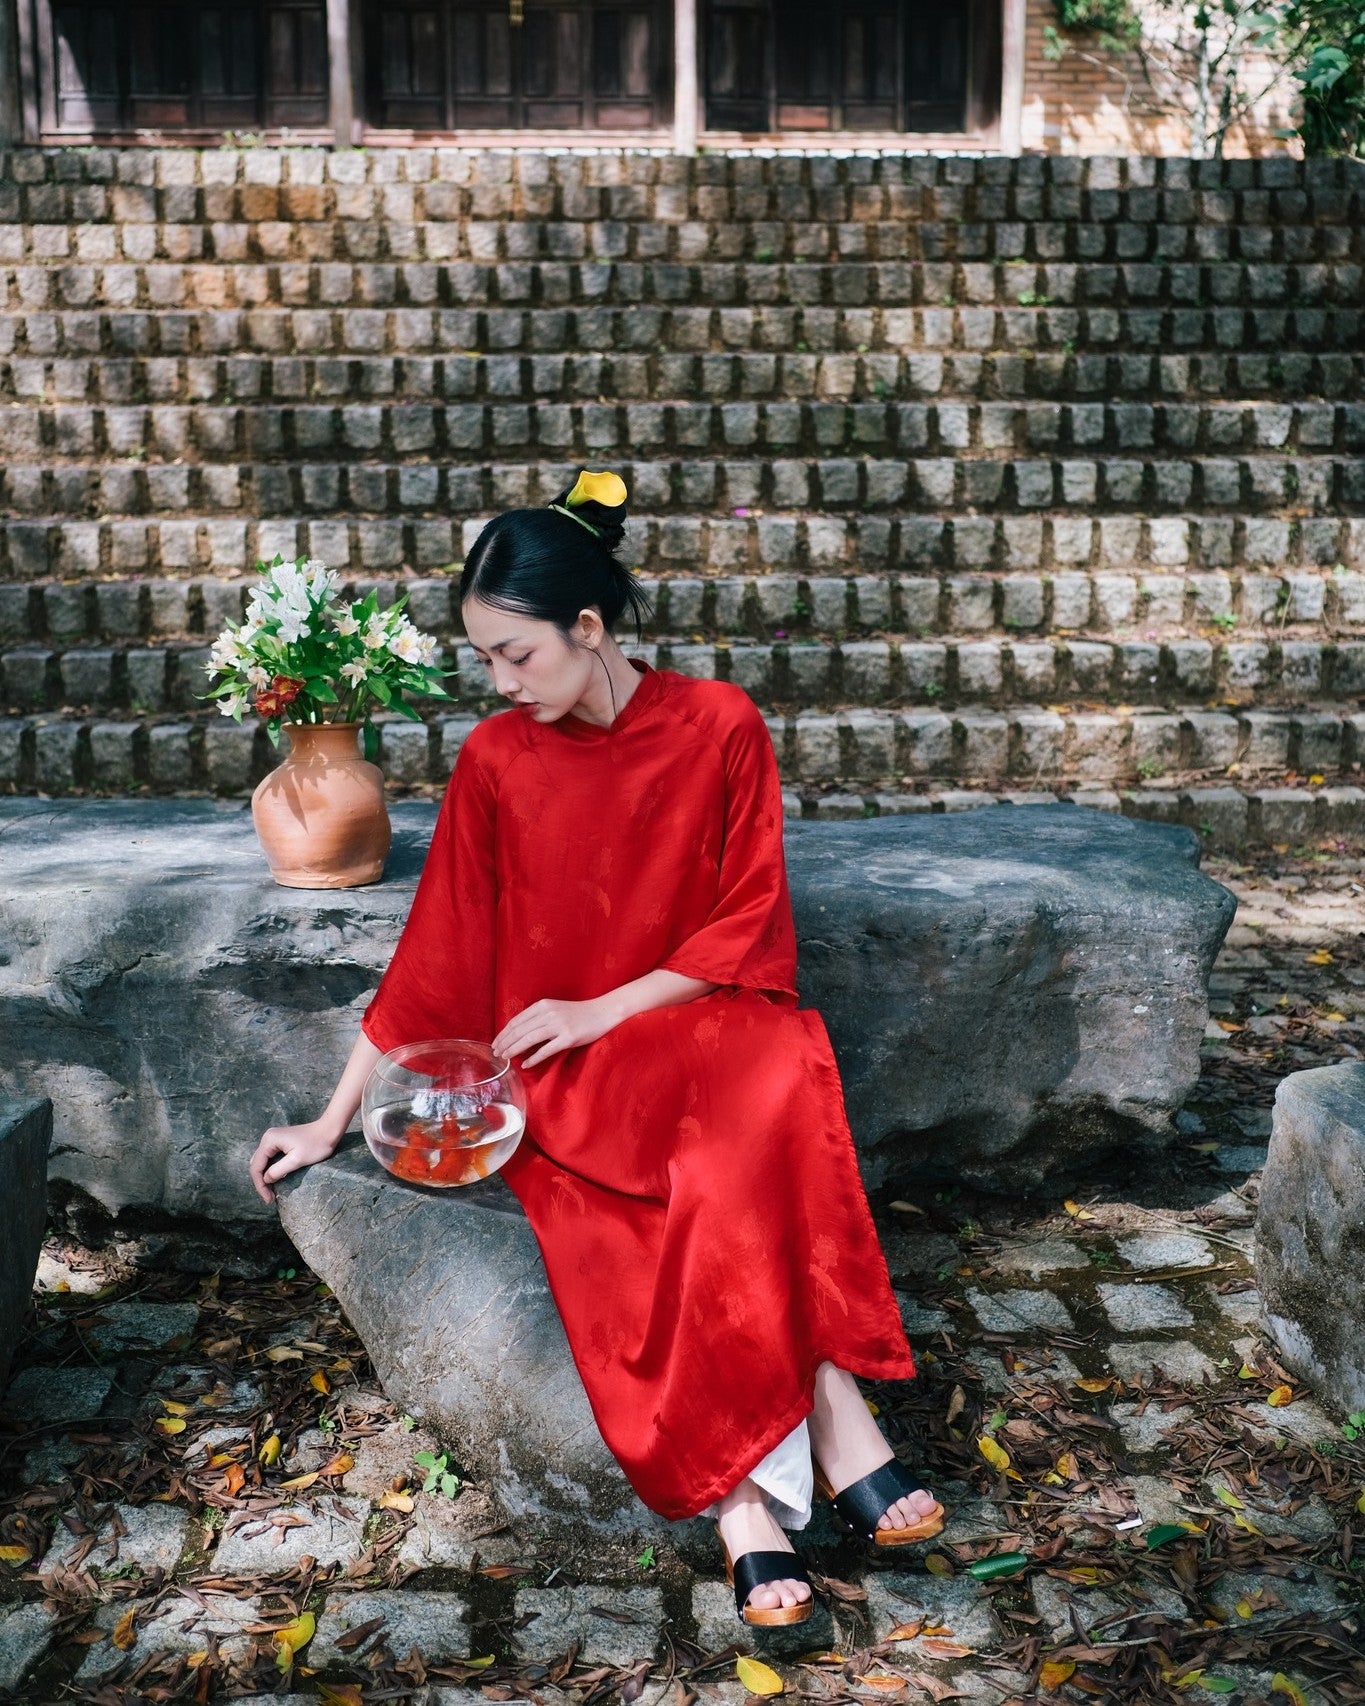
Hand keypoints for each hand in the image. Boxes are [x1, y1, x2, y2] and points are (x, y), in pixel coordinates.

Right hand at [250, 1120, 341, 1204]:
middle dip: (261, 1182)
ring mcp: (273, 1139)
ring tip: (271, 1192)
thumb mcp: (297, 1160)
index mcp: (269, 1140)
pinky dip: (270, 1170)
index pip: (256, 1166)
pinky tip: (275, 1179)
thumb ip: (278, 1170)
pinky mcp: (280, 1142)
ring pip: (262, 1162)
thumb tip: (266, 1179)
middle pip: (257, 1164)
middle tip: (269, 1198)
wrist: (329, 1130)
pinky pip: (270, 1159)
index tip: (269, 1199)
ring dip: (265, 1177)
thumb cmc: (315, 1145)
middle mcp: (267, 1138)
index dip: (260, 1185)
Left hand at [492, 996, 617, 1068]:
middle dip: (504, 1044)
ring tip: (505, 1058)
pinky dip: (533, 1058)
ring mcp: (559, 1025)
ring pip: (528, 1040)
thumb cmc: (577, 1014)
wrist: (602, 1012)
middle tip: (496, 1054)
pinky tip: (525, 1064)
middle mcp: (548, 1013)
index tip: (495, 1044)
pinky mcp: (568, 1038)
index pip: (516, 1021)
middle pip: (519, 1031)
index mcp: (542, 1005)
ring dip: (514, 1050)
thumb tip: (518, 1036)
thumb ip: (538, 1019)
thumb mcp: (555, 1009)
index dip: (503, 1034)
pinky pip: (546, 1050)